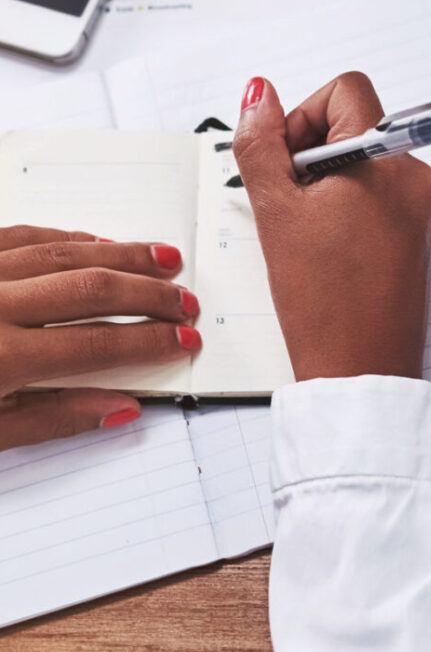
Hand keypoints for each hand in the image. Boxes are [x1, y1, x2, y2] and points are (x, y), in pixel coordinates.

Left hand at [0, 226, 200, 450]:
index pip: (98, 342)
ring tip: (163, 257)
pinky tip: (96, 241)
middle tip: (188, 300)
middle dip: (151, 293)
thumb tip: (119, 407)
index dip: (151, 340)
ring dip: (121, 253)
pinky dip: (66, 237)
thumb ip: (50, 420)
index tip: (185, 340)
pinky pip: (20, 232)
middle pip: (93, 287)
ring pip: (64, 251)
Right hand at [232, 72, 430, 381]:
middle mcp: (413, 173)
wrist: (362, 368)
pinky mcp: (417, 229)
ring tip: (304, 230)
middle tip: (287, 199)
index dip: (305, 115)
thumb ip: (261, 143)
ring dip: (326, 180)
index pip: (347, 89)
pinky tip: (325, 244)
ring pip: (363, 160)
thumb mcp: (275, 211)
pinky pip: (378, 192)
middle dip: (311, 151)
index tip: (285, 159)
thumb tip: (259, 94)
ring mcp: (420, 203)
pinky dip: (346, 204)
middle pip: (355, 123)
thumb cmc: (323, 301)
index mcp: (386, 158)